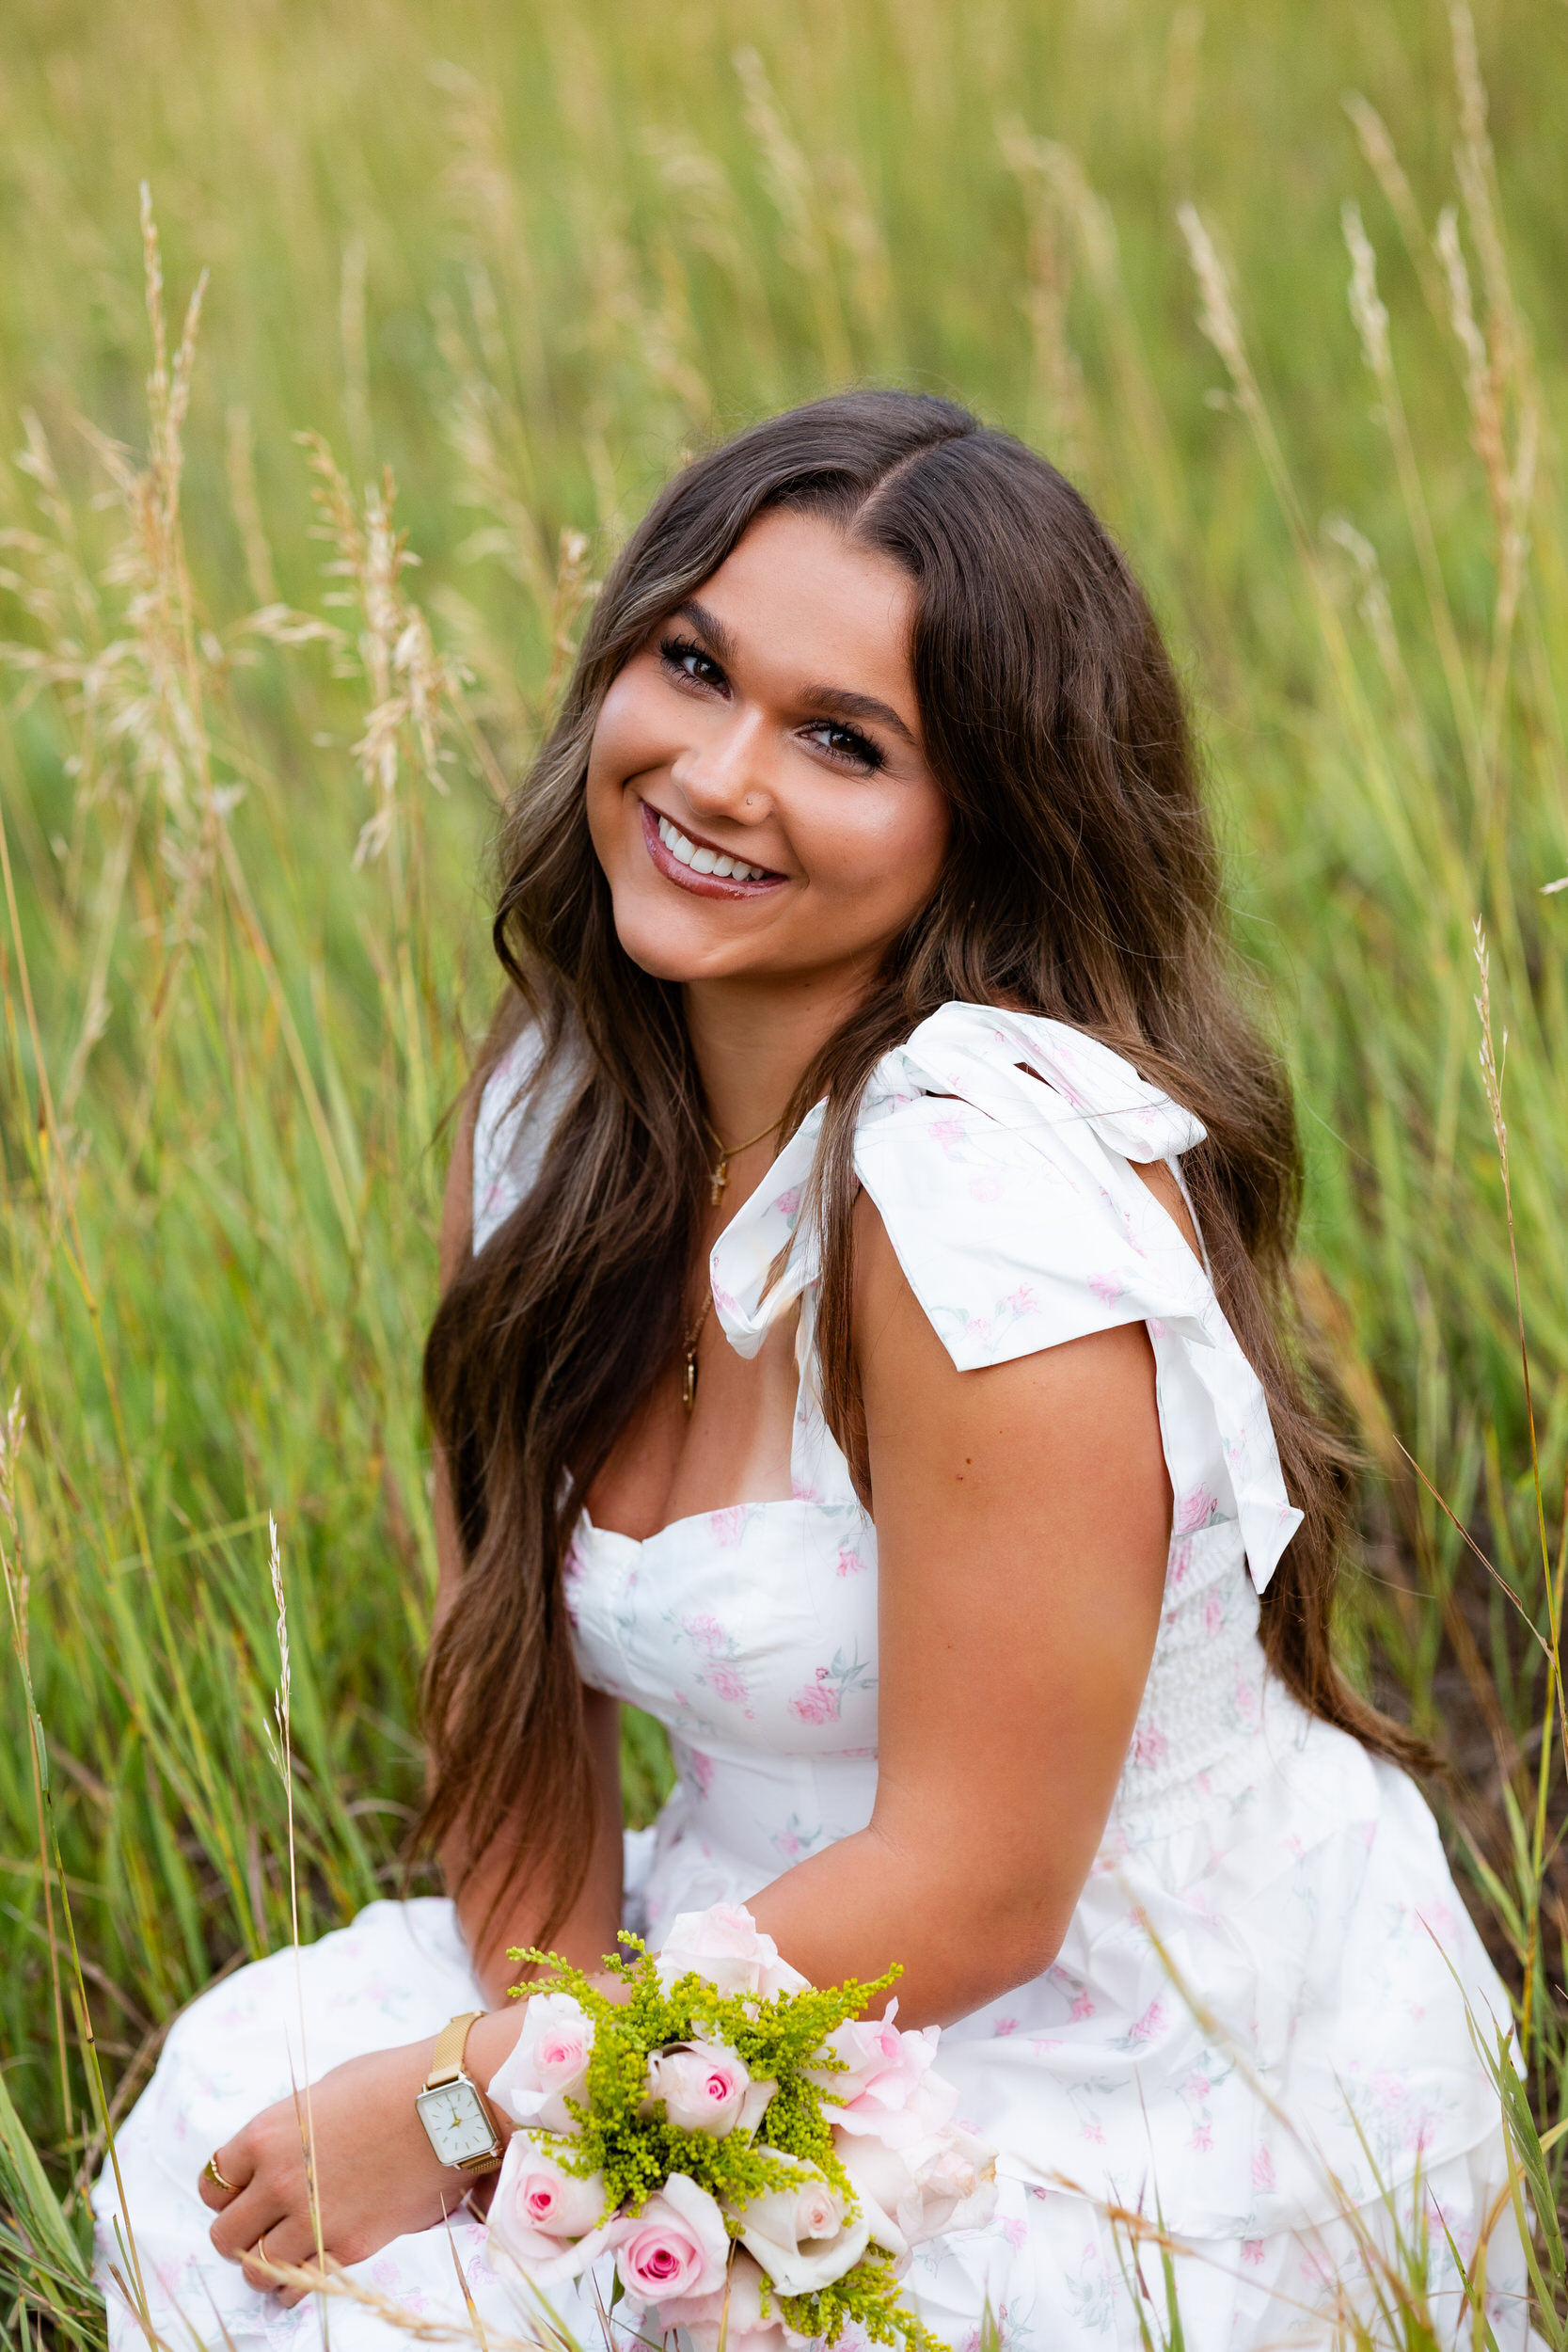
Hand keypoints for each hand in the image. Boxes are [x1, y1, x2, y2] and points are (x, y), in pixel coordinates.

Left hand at [198, 2035, 473, 2306]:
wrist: (450, 2104)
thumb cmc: (392, 2081)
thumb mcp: (326, 2091)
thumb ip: (294, 2127)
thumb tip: (284, 2151)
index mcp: (266, 2135)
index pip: (212, 2184)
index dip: (228, 2191)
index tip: (245, 2193)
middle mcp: (278, 2181)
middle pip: (224, 2235)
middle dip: (238, 2233)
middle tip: (260, 2227)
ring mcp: (312, 2218)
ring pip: (255, 2269)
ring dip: (264, 2263)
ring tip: (285, 2251)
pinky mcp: (348, 2246)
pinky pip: (298, 2286)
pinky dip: (294, 2286)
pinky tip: (307, 2270)